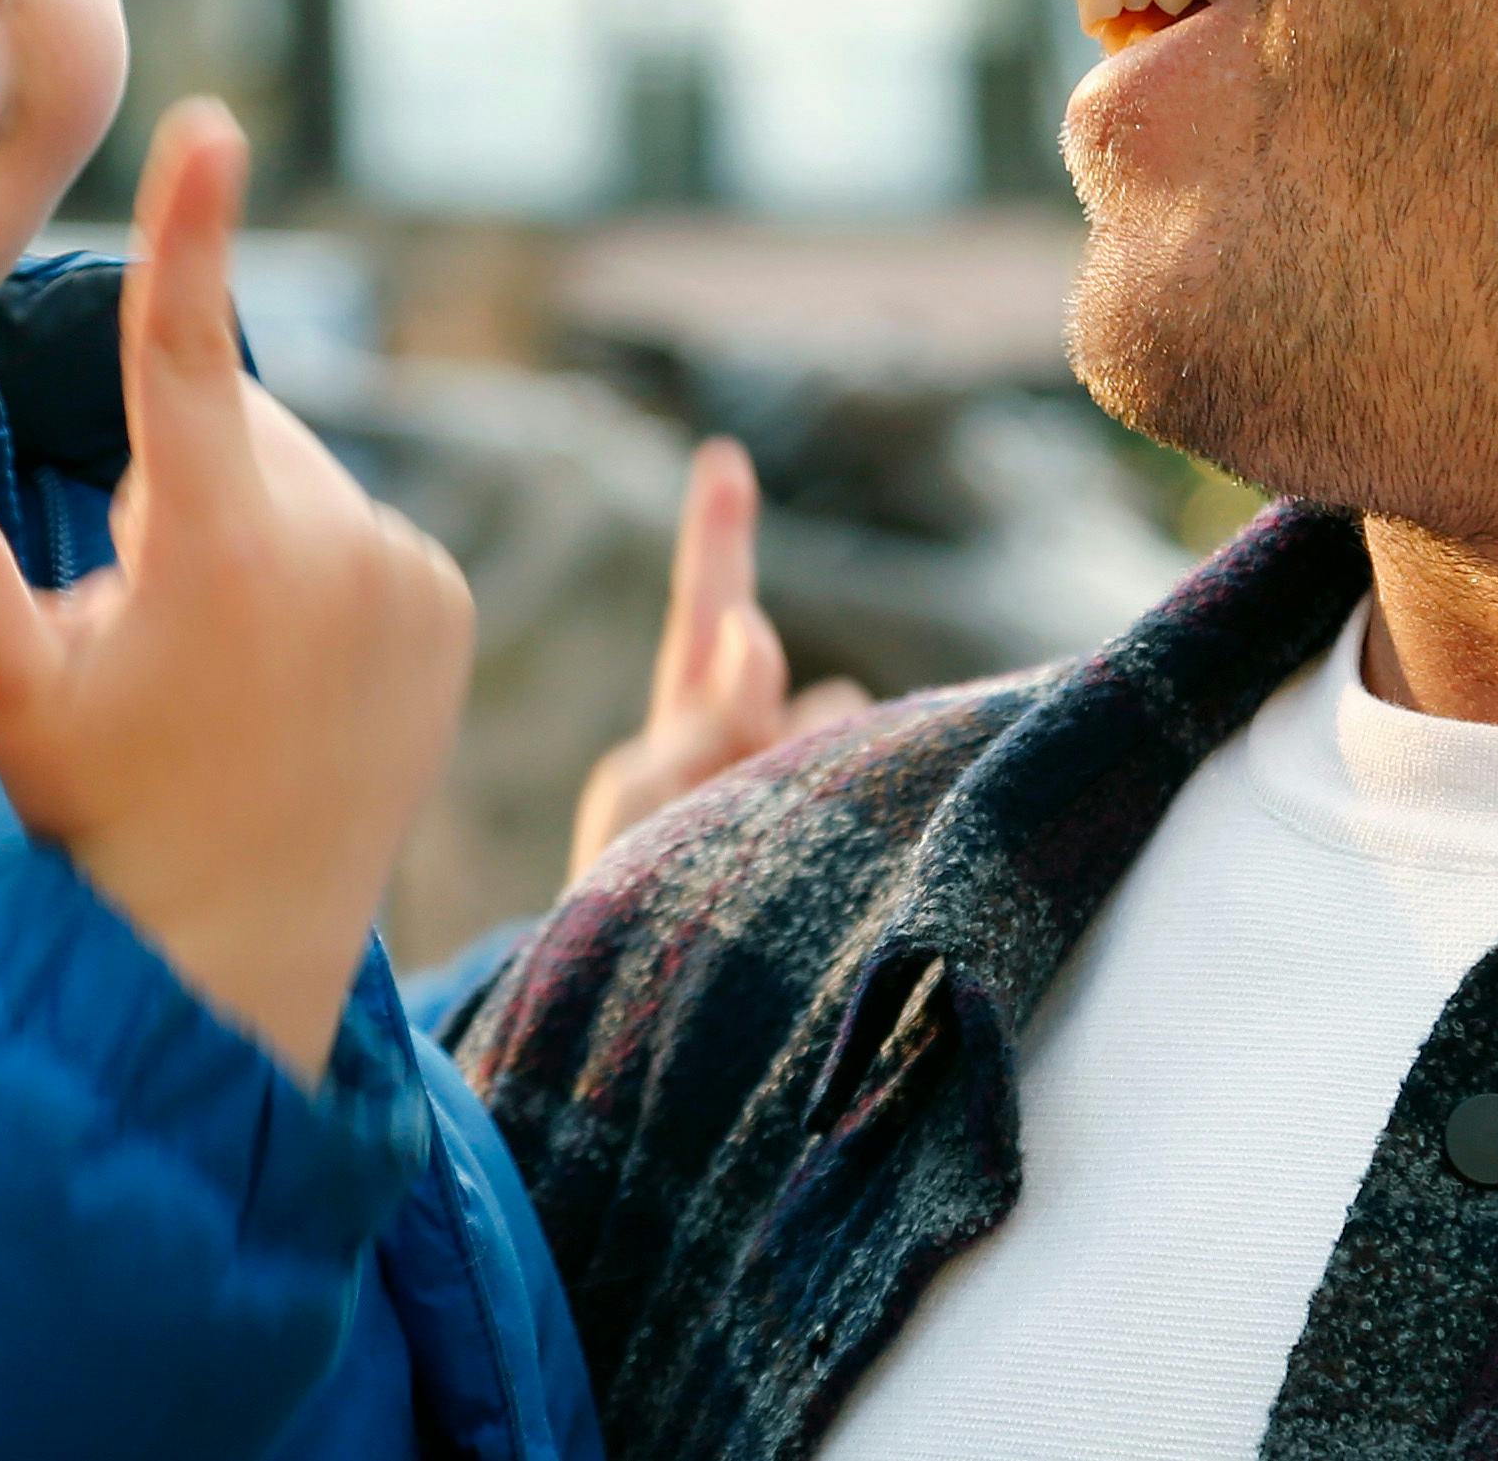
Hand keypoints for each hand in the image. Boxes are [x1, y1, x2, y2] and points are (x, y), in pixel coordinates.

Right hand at [0, 99, 475, 1080]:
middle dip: (179, 489)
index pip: (189, 353)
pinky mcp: (445, 602)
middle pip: (231, 429)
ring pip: (292, 483)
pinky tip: (286, 677)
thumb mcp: (7, 697)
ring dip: (246, 535)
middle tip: (144, 632)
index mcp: (214, 543)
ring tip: (218, 673)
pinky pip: (357, 535)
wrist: (233, 946)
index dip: (192, 229)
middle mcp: (329, 540)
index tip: (215, 127)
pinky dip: (315, 572)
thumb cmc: (95, 816)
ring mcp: (402, 571)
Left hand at [568, 438, 868, 880]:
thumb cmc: (627, 908)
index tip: (721, 459)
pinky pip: (870, 789)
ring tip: (754, 852)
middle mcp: (751, 755)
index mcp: (688, 731)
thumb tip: (753, 633)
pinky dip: (849, 799)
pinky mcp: (844, 846)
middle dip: (786, 720)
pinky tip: (810, 859)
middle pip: (807, 697)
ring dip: (811, 770)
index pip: (709, 622)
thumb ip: (697, 715)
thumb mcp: (639, 802)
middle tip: (756, 766)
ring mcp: (801, 801)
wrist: (651, 1038)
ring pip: (844, 740)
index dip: (718, 540)